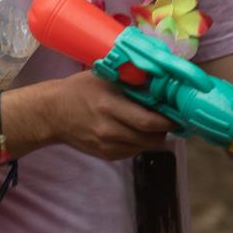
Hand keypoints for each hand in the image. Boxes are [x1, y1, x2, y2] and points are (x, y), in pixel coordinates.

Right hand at [30, 72, 174, 160]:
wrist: (52, 114)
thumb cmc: (79, 90)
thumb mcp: (105, 77)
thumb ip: (131, 81)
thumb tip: (162, 81)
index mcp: (110, 106)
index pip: (149, 121)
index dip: (169, 121)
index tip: (180, 113)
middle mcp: (110, 130)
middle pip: (152, 139)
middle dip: (166, 130)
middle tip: (171, 119)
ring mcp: (108, 146)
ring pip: (145, 147)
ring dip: (154, 136)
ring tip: (154, 123)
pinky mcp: (106, 155)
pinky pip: (133, 151)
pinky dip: (140, 142)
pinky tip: (135, 129)